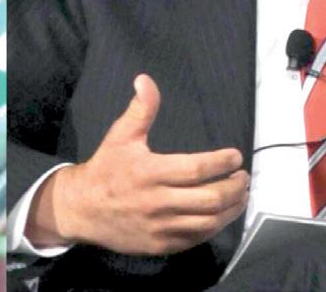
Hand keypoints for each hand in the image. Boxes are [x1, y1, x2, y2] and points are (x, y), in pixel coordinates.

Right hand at [27, 74, 247, 255]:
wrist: (82, 209)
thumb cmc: (106, 168)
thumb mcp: (120, 136)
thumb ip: (140, 110)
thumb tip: (146, 79)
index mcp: (150, 172)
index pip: (197, 169)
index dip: (221, 163)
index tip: (235, 157)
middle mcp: (158, 202)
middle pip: (210, 199)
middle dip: (234, 187)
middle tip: (243, 177)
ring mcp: (161, 227)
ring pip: (208, 222)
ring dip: (231, 209)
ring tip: (241, 195)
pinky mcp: (161, 245)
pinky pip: (196, 239)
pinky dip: (215, 227)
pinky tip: (222, 215)